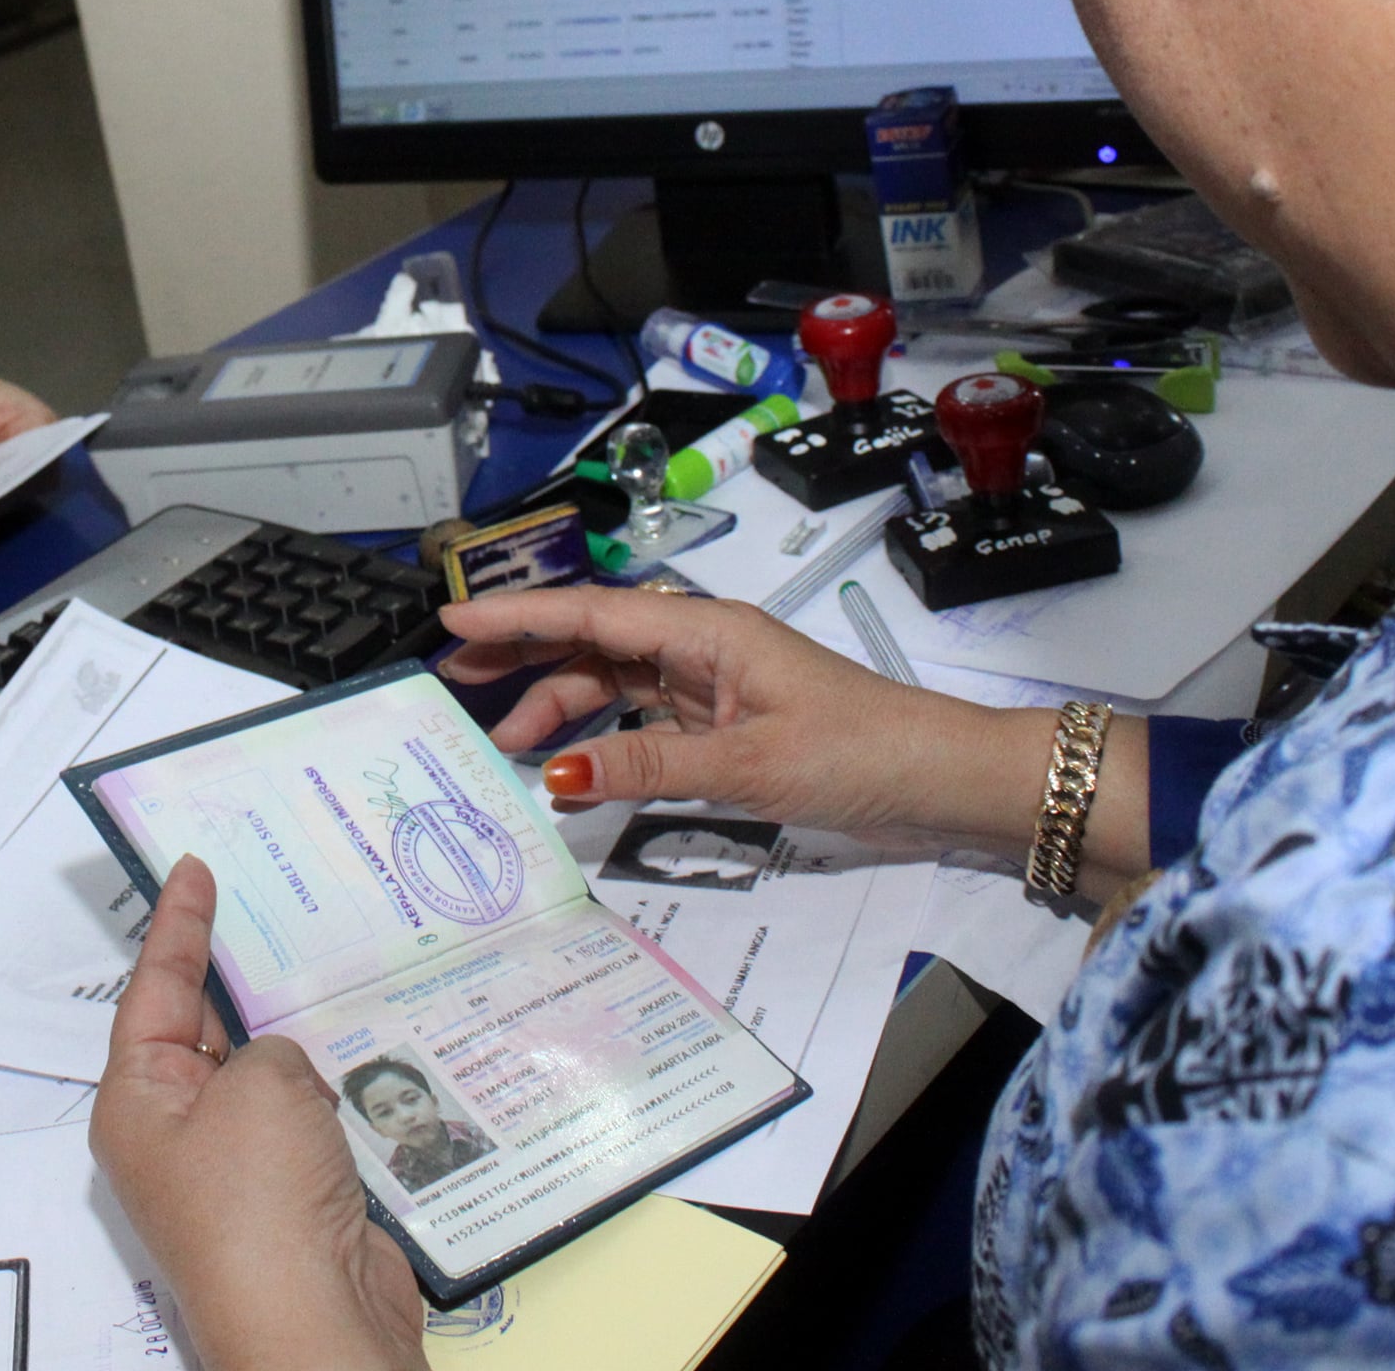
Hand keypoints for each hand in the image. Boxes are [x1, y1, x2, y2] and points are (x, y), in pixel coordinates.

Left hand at [90, 857, 423, 1370]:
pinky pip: (309, 1117)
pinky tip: (368, 1042)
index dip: (177, 926)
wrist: (313, 1320)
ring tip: (328, 954)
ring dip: (296, 1028)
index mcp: (140, 1103)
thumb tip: (284, 1068)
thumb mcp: (260, 1085)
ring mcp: (237, 1167)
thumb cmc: (261, 1202)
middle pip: (205, 1029)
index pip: (155, 991)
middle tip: (265, 897)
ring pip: (264, 1073)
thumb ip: (270, 1047)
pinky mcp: (293, 1194)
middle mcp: (179, 1133)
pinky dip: (334, 1081)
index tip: (193, 868)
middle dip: (236, 970)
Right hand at [439, 586, 1043, 849]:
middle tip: (455, 680)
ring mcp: (715, 685)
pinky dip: (605, 738)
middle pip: (594, 641)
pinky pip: (646, 719)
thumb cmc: (857, 753)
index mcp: (706, 630)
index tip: (453, 623)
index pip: (591, 614)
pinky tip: (575, 767)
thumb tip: (558, 773)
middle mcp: (703, 646)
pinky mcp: (729, 724)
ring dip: (562, 705)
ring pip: (616, 682)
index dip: (517, 617)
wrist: (942, 779)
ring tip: (507, 744)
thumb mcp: (747, 764)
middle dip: (524, 657)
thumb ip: (647, 766)